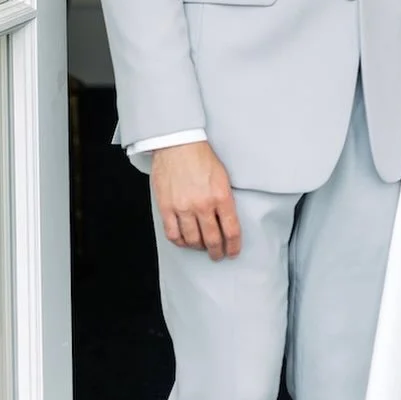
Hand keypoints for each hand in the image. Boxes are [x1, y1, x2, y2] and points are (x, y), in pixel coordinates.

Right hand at [151, 140, 240, 260]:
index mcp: (221, 196)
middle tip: (218, 255)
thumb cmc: (202, 157)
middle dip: (217, 251)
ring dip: (199, 248)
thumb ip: (225, 199)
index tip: (233, 252)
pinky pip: (173, 234)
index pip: (231, 230)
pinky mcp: (166, 208)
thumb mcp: (223, 176)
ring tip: (201, 247)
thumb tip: (227, 220)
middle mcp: (203, 205)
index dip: (234, 246)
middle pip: (213, 240)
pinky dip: (181, 242)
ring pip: (193, 240)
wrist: (178, 144)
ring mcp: (183, 208)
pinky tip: (185, 241)